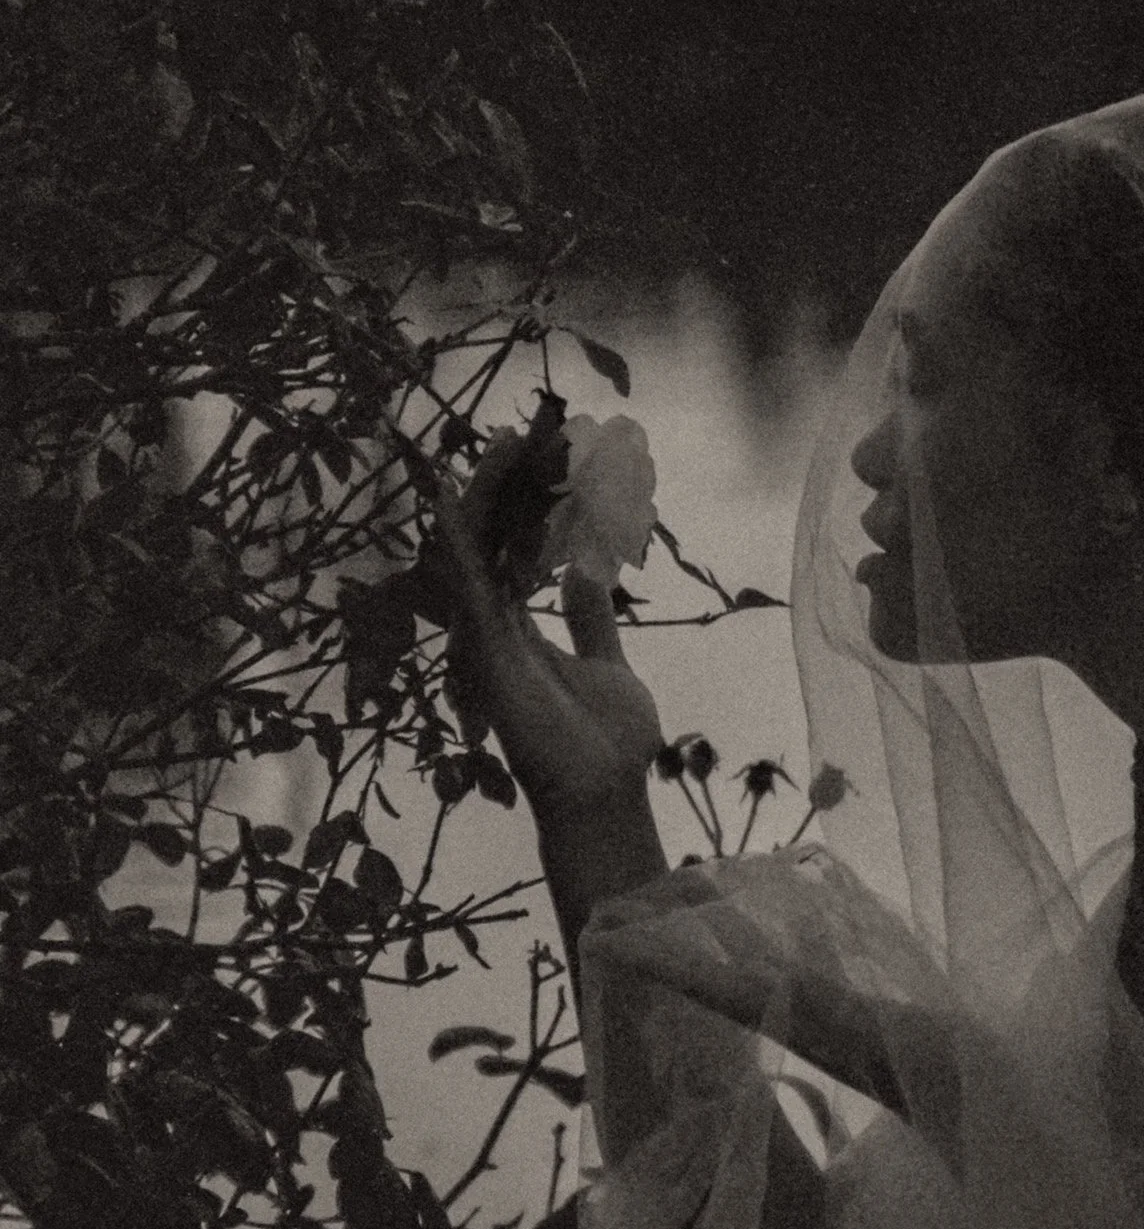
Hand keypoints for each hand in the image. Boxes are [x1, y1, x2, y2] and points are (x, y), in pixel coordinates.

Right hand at [435, 432, 664, 818]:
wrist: (604, 792)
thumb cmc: (606, 743)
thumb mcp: (607, 665)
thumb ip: (590, 623)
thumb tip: (585, 578)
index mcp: (521, 632)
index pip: (512, 554)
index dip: (521, 508)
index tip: (541, 461)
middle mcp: (495, 631)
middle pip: (489, 544)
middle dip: (500, 490)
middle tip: (519, 435)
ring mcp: (485, 642)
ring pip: (474, 555)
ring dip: (485, 500)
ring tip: (501, 445)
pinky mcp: (486, 654)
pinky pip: (466, 588)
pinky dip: (457, 544)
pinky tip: (450, 499)